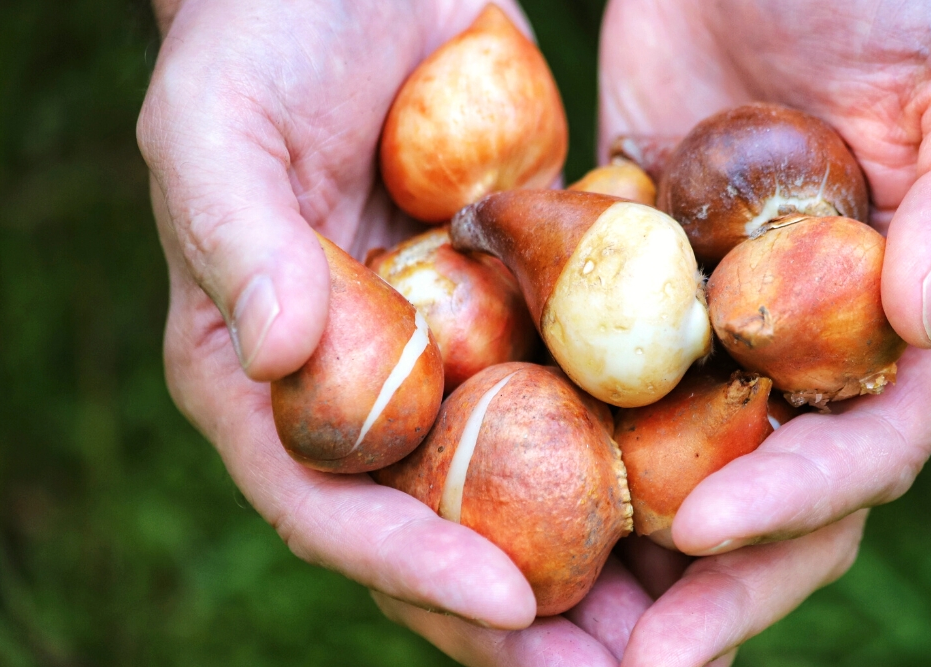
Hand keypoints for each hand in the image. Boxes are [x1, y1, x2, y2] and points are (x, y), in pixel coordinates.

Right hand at [138, 1, 646, 662]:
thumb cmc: (256, 37)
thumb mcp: (216, 126)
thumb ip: (235, 241)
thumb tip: (273, 356)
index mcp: (264, 382)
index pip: (328, 506)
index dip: (411, 566)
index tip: (510, 604)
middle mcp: (360, 394)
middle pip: (436, 532)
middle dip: (524, 616)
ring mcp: (447, 361)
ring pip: (523, 489)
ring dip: (599, 565)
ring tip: (686, 628)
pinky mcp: (521, 314)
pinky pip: (580, 399)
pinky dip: (635, 455)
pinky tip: (714, 496)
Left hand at [598, 0, 930, 662]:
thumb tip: (925, 318)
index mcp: (907, 327)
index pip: (866, 448)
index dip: (796, 505)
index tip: (704, 538)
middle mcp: (813, 349)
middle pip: (768, 492)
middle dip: (711, 584)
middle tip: (630, 659)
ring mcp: (721, 327)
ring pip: (676, 461)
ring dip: (622, 545)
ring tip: (550, 616)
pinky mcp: (639, 288)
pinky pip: (598, 376)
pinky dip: (558, 436)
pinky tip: (495, 490)